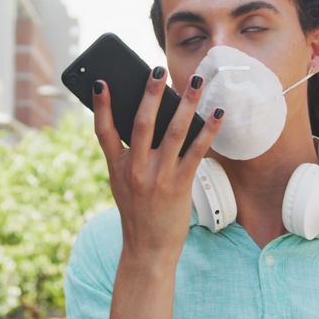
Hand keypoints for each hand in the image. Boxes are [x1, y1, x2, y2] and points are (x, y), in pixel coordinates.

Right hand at [92, 67, 223, 264]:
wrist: (148, 249)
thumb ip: (129, 155)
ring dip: (187, 104)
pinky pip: (197, 151)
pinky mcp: (180, 185)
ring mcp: (158, 177)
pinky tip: (217, 115)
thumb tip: (147, 119)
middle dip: (150, 94)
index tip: (102, 82)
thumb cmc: (138, 212)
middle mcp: (135, 169)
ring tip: (196, 83)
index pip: (104, 131)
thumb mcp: (122, 183)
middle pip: (141, 123)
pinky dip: (208, 130)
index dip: (101, 106)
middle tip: (157, 70)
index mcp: (117, 167)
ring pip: (173, 132)